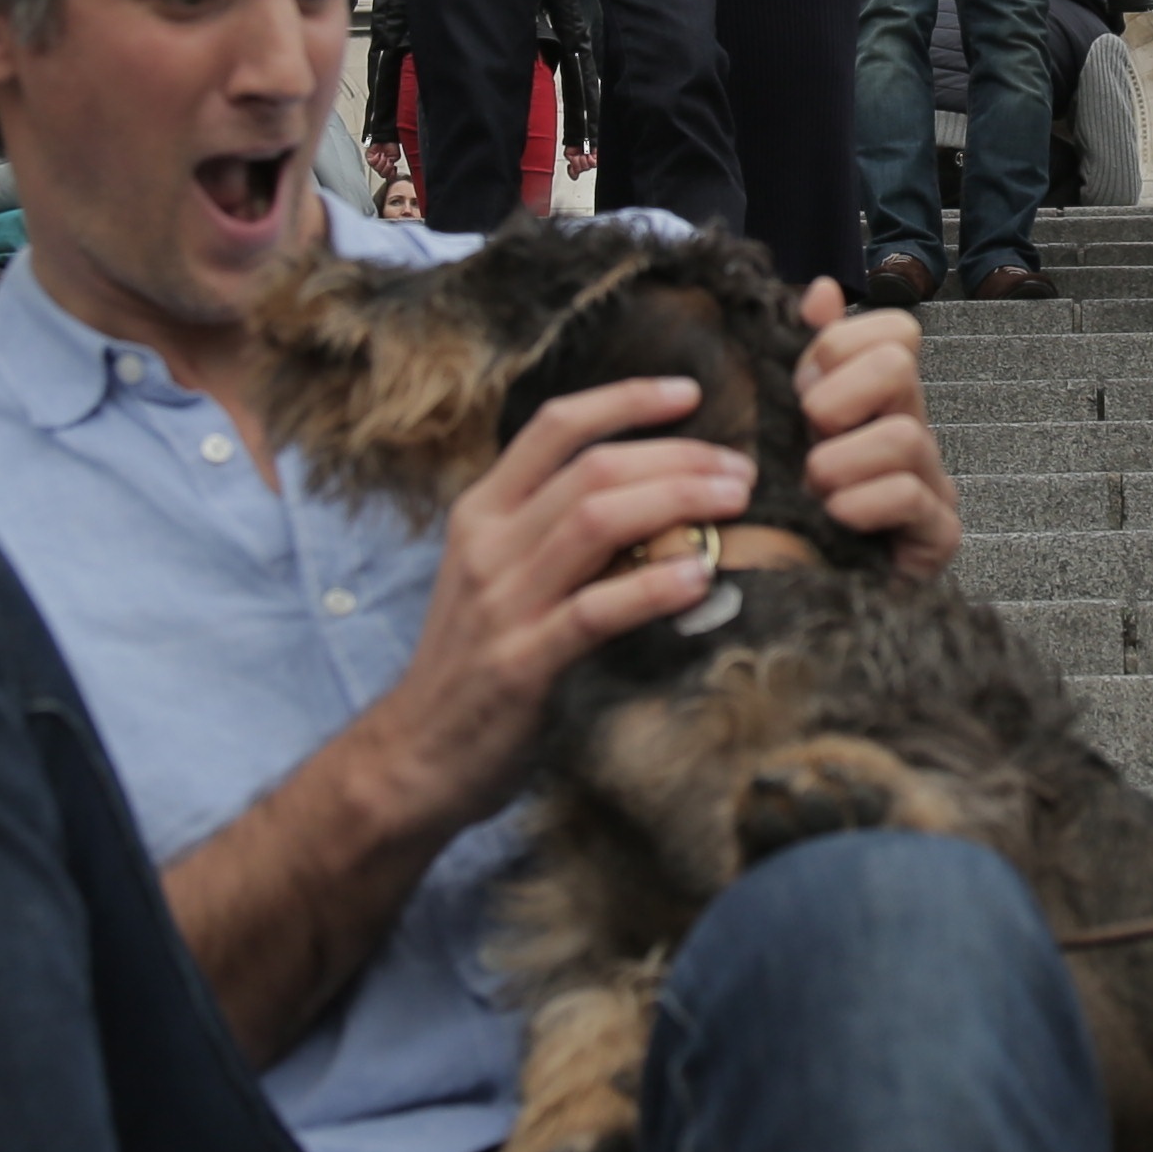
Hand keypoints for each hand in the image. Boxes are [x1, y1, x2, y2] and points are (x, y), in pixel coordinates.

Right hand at [362, 375, 771, 827]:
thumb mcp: (495, 577)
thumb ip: (550, 531)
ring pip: (596, 521)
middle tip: (739, 470)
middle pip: (592, 468)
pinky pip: (595, 610)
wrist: (413, 757)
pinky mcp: (522, 662)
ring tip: (734, 504)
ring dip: (676, 502)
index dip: (625, 399)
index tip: (687, 394)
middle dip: (676, 456)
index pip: (555, 426)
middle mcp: (489, 544)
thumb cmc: (472, 663)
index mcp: (481, 512)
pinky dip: (653, 587)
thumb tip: (647, 494)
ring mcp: (502, 602)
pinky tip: (699, 578)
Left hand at [788, 283, 958, 576]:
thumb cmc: (797, 504)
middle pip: (899, 365)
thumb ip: (804, 357)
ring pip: (903, 435)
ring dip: (840, 463)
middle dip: (838, 397)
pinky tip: (836, 518)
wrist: (811, 590)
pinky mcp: (938, 534)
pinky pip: (909, 497)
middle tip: (810, 437)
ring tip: (814, 490)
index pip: (894, 330)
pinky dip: (861, 504)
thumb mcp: (788, 424)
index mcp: (881, 396)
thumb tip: (821, 290)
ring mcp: (932, 481)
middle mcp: (914, 428)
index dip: (839, 348)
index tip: (805, 390)